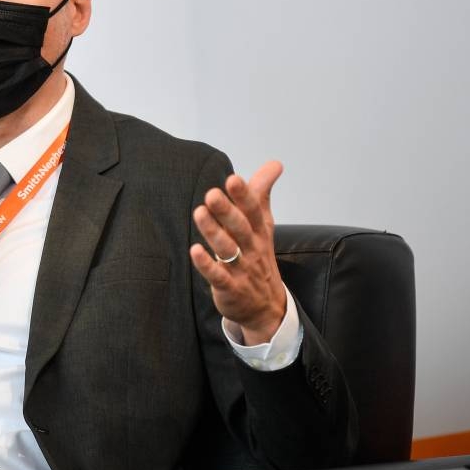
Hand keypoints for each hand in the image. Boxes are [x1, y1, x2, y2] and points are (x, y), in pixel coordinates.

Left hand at [190, 161, 286, 345]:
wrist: (266, 306)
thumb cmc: (259, 256)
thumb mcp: (263, 225)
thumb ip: (262, 193)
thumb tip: (275, 163)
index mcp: (259, 232)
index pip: (254, 211)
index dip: (244, 196)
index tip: (233, 179)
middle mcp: (251, 249)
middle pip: (240, 228)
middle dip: (227, 211)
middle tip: (212, 193)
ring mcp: (241, 269)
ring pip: (227, 249)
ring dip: (213, 232)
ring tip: (199, 213)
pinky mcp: (229, 288)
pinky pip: (218, 276)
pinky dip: (207, 264)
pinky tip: (194, 251)